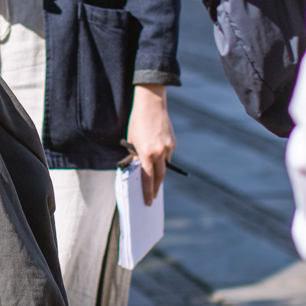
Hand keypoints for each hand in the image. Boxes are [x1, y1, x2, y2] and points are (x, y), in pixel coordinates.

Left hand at [126, 84, 174, 204]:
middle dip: (156, 188)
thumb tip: (140, 169)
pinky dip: (162, 156)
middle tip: (153, 196)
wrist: (151, 104)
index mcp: (147, 154)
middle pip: (160, 177)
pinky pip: (168, 154)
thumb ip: (136, 156)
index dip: (148, 192)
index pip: (148, 179)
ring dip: (158, 169)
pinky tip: (156, 148)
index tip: (149, 201)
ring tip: (152, 167)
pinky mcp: (173, 143)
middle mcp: (160, 153)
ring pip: (165, 165)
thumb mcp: (132, 141)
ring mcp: (168, 148)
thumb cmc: (137, 122)